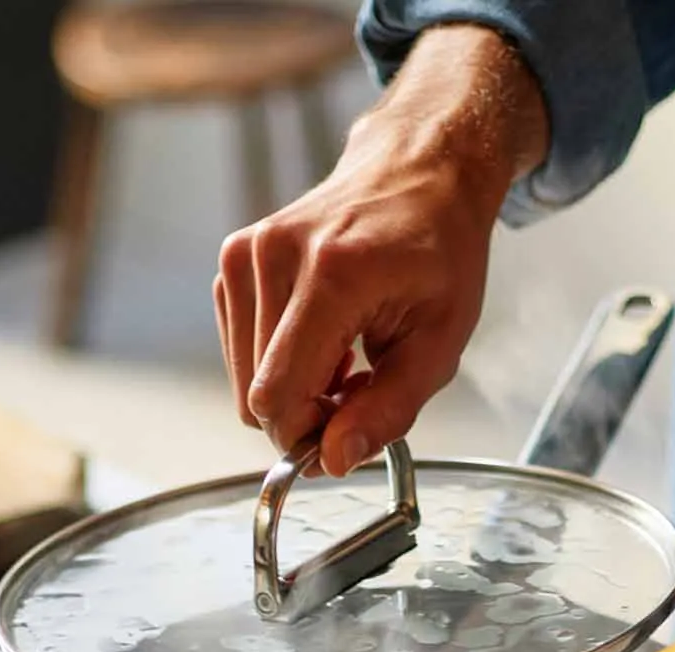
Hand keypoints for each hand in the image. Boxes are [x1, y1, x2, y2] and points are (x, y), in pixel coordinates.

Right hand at [214, 26, 545, 474]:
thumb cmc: (439, 249)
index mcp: (331, 273)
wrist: (420, 169)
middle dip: (305, 414)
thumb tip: (334, 460)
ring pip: (246, 379)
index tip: (344, 438)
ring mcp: (246, 253)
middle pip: (256, 395)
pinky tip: (322, 336)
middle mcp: (274, 256)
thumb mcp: (440, 342)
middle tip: (357, 390)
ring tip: (345, 357)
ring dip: (294, 387)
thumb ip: (388, 410)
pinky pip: (242, 349)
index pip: (278, 395)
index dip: (306, 437)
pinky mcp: (234, 259)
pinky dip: (280, 359)